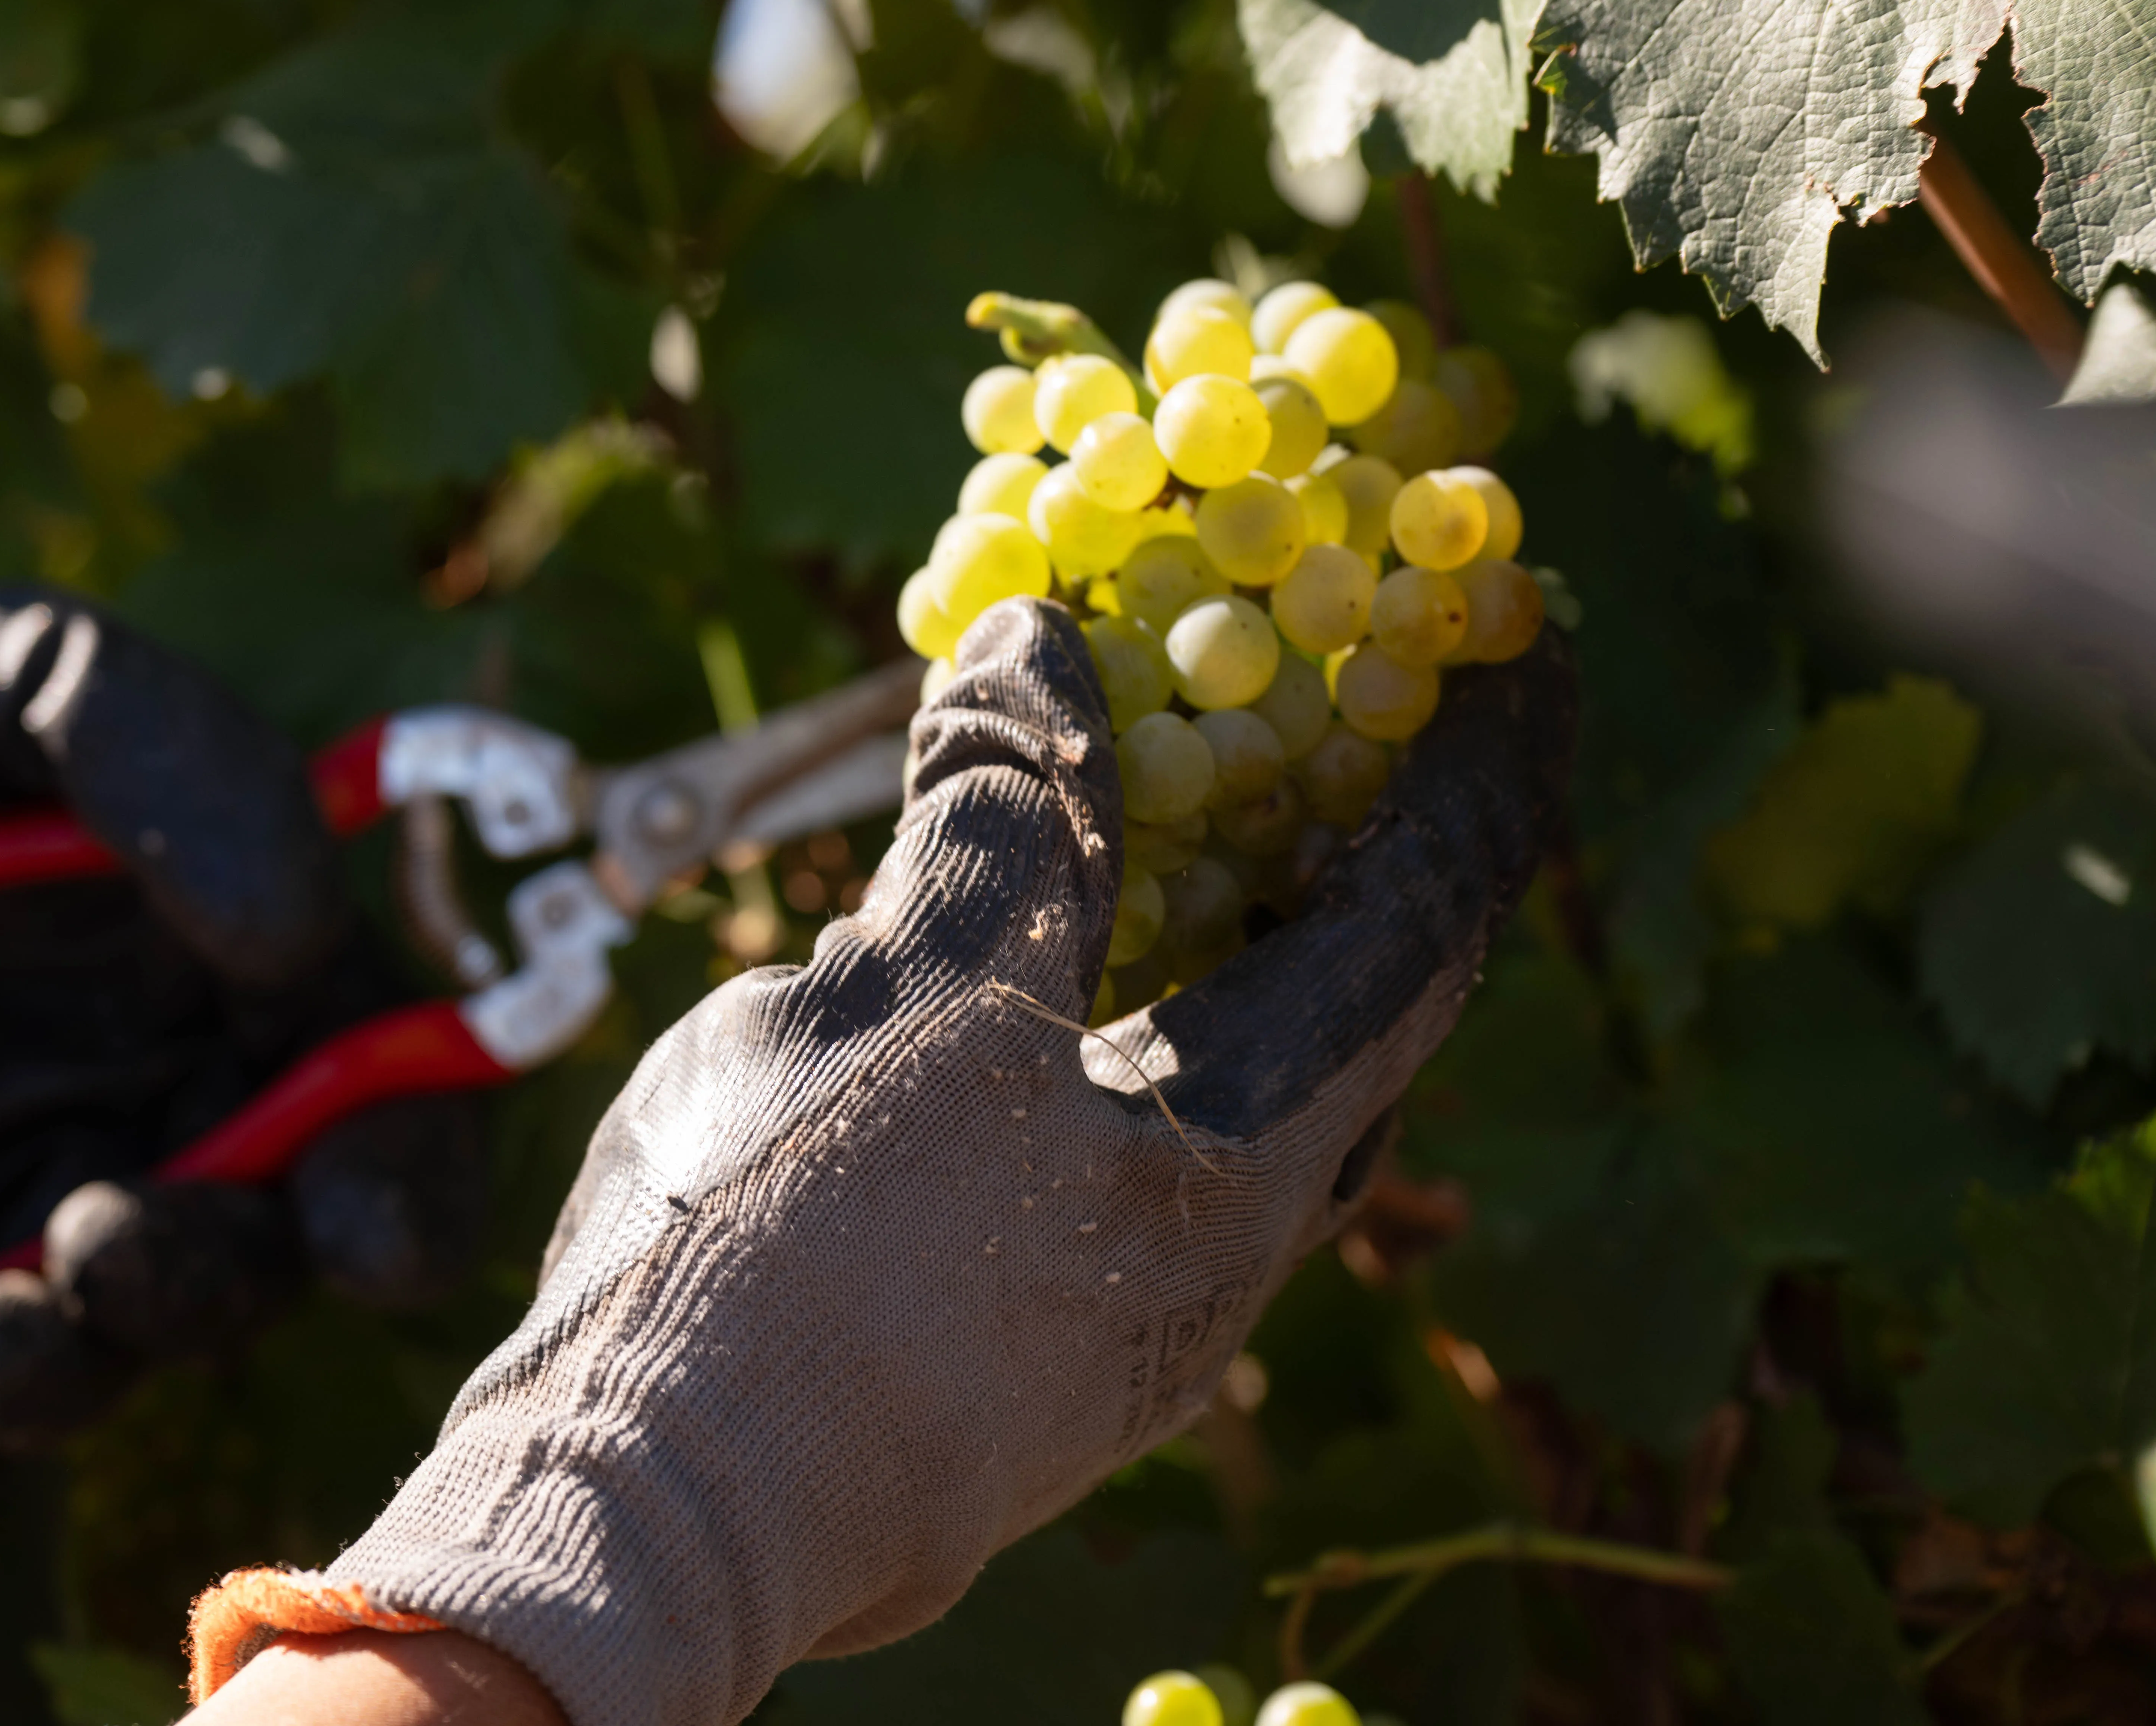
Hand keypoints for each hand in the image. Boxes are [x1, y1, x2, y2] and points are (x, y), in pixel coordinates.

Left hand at [0, 586, 485, 1500]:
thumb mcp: (10, 667)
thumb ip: (166, 754)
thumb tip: (290, 941)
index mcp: (249, 968)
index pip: (393, 1100)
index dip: (407, 1184)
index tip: (367, 1242)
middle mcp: (177, 1102)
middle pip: (268, 1250)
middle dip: (210, 1284)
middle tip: (104, 1246)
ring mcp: (45, 1198)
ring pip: (118, 1344)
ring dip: (77, 1369)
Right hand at [219, 599, 1571, 1725]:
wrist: (641, 1508)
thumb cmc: (791, 1246)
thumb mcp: (909, 996)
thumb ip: (1001, 825)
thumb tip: (1041, 646)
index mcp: (1237, 1179)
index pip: (1415, 942)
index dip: (1470, 787)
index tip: (1514, 655)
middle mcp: (1205, 1267)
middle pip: (1337, 1031)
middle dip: (1350, 863)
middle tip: (1344, 718)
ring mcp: (1100, 1321)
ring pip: (1207, 1093)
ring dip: (1211, 939)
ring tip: (1185, 812)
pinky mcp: (997, 1346)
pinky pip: (1100, 1144)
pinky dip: (1098, 1016)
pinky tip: (1023, 970)